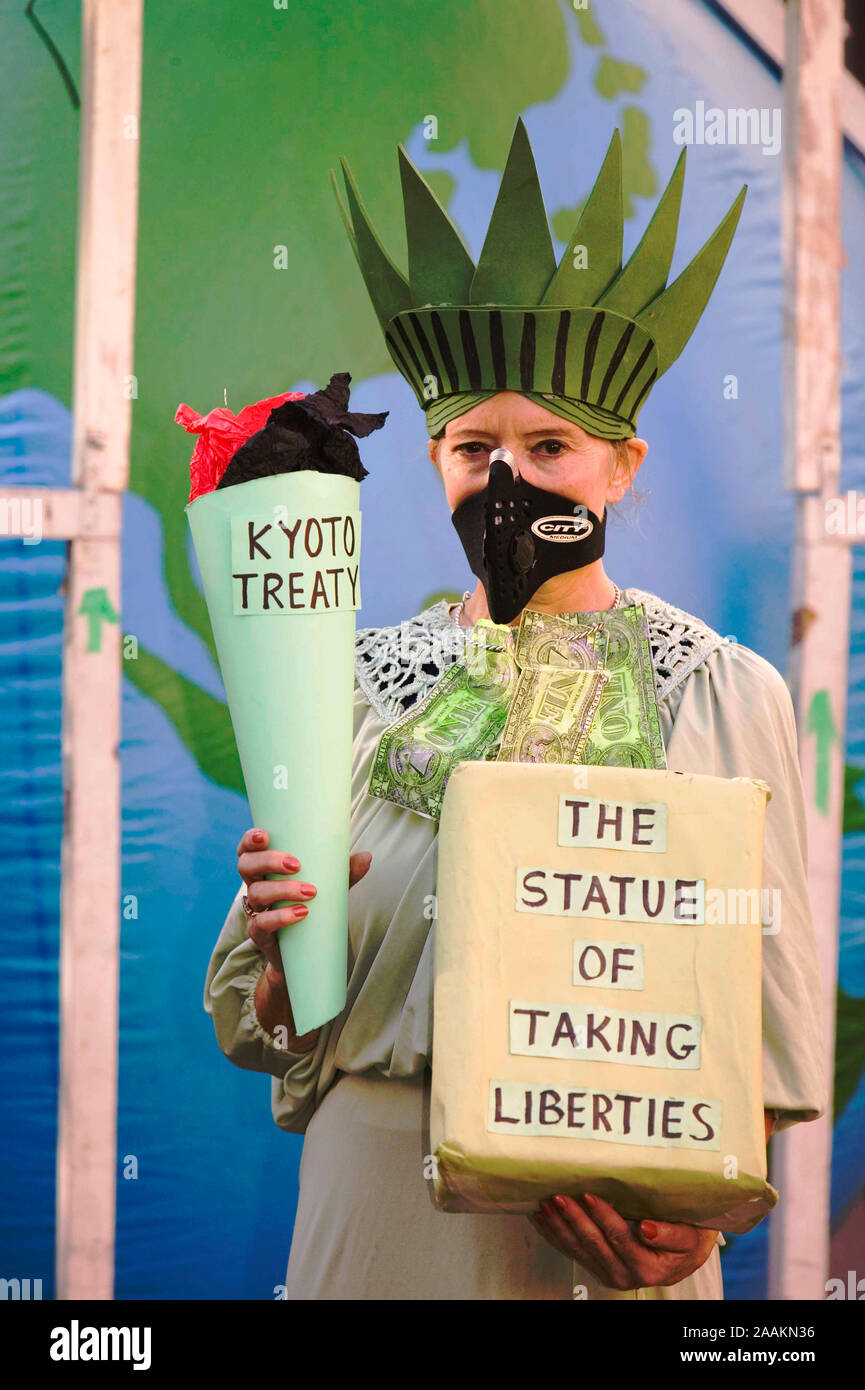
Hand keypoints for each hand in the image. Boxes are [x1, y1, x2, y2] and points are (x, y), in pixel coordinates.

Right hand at [236, 827, 371, 975]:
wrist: (305, 953)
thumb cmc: (313, 908)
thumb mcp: (330, 888)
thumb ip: (345, 872)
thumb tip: (367, 856)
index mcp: (266, 869)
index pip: (248, 849)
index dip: (249, 840)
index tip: (265, 836)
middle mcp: (256, 886)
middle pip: (246, 866)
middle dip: (268, 861)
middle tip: (297, 865)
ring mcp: (256, 910)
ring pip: (257, 893)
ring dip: (282, 889)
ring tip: (310, 892)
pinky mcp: (260, 934)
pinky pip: (261, 923)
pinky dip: (281, 917)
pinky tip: (301, 914)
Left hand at [529, 1193, 718, 1290]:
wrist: (685, 1255)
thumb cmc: (690, 1239)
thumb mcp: (691, 1236)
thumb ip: (671, 1234)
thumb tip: (646, 1229)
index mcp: (647, 1268)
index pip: (620, 1237)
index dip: (603, 1216)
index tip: (589, 1194)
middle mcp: (625, 1275)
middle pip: (593, 1244)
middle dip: (573, 1219)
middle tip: (558, 1197)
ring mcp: (609, 1273)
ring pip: (578, 1249)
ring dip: (559, 1227)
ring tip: (545, 1205)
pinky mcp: (598, 1268)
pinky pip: (573, 1252)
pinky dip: (556, 1235)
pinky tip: (543, 1220)